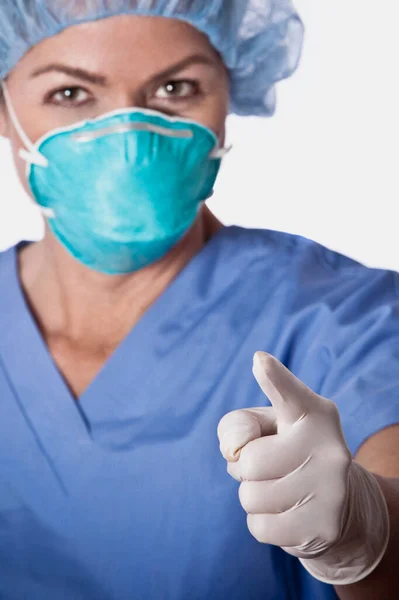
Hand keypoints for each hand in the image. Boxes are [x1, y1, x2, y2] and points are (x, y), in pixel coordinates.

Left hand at [217, 352, 389, 584]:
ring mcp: (330, 490)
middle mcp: (329, 448)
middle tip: (268, 467)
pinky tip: (286, 512)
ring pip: (250, 497)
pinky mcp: (323, 527)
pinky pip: (259, 527)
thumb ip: (239, 425)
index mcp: (314, 414)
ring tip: (278, 489)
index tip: (260, 362)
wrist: (337, 505)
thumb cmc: (287, 453)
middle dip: (245, 468)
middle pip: (249, 461)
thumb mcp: (266, 428)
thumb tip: (234, 448)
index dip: (274, 379)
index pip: (290, 395)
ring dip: (252, 496)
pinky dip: (261, 522)